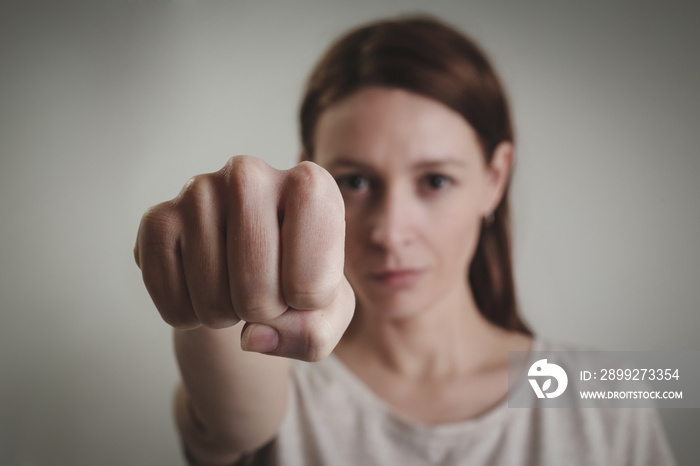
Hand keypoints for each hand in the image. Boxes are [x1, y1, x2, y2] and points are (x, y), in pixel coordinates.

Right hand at [134, 156, 354, 360]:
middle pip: (258, 295)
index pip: (312, 286)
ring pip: (213, 302)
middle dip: (263, 314)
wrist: (244, 261)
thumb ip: (314, 333)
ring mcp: (198, 192)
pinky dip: (187, 315)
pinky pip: (171, 301)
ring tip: (233, 285)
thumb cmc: (296, 278)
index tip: (305, 284)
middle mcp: (250, 175)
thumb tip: (253, 336)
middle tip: (264, 289)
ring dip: (225, 316)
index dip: (307, 308)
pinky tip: (200, 285)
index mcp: (310, 186)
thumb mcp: (327, 312)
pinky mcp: (158, 218)